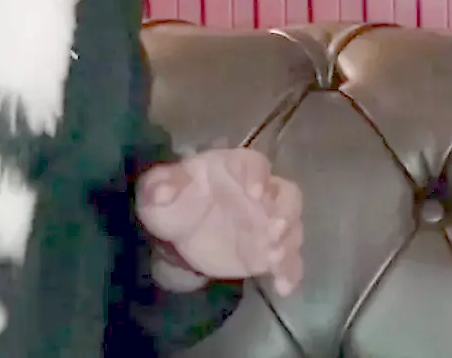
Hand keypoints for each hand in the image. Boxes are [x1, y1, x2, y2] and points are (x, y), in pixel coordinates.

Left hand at [136, 148, 302, 296]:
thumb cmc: (175, 202)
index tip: (255, 193)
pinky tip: (282, 287)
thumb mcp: (159, 191)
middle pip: (286, 194)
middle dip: (285, 211)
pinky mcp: (270, 251)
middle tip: (274, 230)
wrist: (182, 235)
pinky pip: (289, 261)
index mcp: (234, 169)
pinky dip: (289, 273)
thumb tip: (161, 191)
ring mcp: (269, 222)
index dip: (258, 176)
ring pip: (292, 227)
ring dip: (288, 242)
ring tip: (274, 259)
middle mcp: (261, 192)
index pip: (254, 164)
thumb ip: (160, 186)